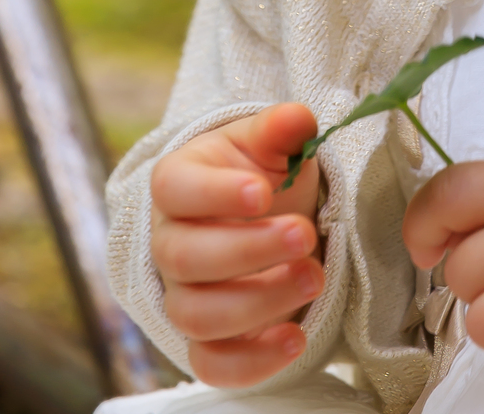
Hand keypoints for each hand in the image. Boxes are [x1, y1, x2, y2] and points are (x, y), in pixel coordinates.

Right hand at [150, 103, 324, 385]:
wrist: (263, 218)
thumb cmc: (261, 173)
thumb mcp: (270, 143)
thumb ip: (282, 129)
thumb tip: (297, 119)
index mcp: (177, 184)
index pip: (175, 189)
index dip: (215, 194)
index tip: (264, 192)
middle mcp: (168, 243)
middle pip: (186, 257)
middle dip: (250, 249)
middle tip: (305, 235)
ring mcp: (182, 295)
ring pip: (196, 315)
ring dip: (258, 302)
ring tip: (315, 276)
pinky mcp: (206, 340)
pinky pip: (211, 364)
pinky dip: (251, 361)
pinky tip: (295, 338)